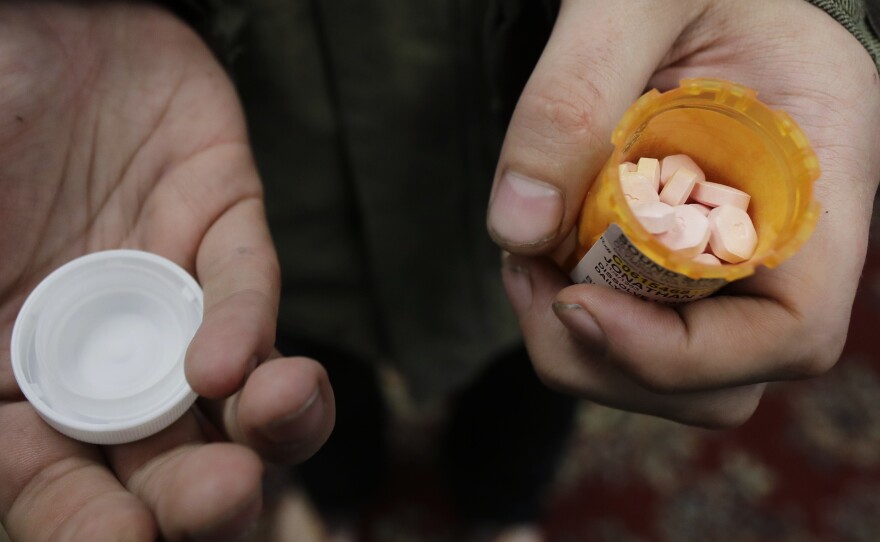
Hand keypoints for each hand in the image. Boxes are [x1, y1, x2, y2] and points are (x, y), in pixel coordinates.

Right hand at [0, 4, 333, 539]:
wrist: (34, 22)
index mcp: (20, 379)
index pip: (58, 483)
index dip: (87, 525)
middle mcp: (107, 349)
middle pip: (167, 455)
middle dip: (196, 497)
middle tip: (219, 506)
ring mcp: (172, 289)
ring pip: (236, 392)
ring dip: (257, 436)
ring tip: (249, 468)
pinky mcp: (223, 222)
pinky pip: (246, 286)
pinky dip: (241, 326)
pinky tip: (228, 363)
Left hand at [487, 0, 879, 426]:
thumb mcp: (631, 1)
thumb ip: (571, 97)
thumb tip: (519, 229)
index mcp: (820, 168)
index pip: (793, 329)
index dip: (682, 356)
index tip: (575, 307)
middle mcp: (792, 233)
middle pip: (726, 375)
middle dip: (612, 358)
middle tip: (531, 280)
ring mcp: (741, 255)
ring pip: (679, 373)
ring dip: (585, 347)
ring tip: (528, 262)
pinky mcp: (689, 260)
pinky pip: (642, 330)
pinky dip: (577, 321)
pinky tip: (539, 254)